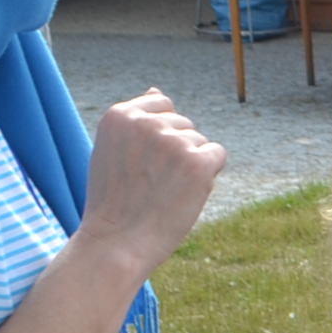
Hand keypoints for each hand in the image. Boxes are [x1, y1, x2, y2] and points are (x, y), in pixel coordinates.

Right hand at [79, 91, 225, 273]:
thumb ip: (135, 121)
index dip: (160, 136)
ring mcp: (173, 141)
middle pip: (183, 125)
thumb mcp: (113, 151)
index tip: (143, 163)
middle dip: (175, 153)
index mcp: (120, 115)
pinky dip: (208, 175)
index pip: (162, 104)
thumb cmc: (115, 201)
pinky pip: (217, 155)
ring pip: (200, 143)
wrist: (116, 243)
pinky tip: (184, 193)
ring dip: (190, 166)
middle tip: (150, 184)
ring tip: (162, 192)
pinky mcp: (198, 162)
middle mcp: (147, 122)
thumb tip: (156, 89)